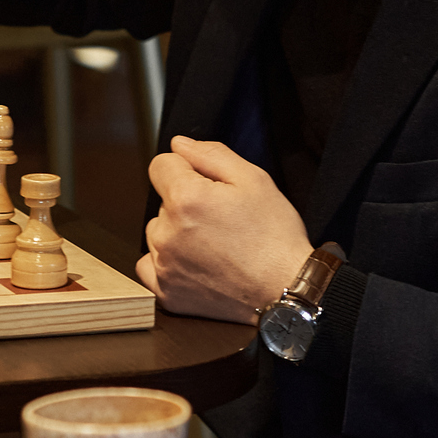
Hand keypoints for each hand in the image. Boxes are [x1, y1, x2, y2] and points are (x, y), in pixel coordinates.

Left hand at [137, 137, 310, 323]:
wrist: (287, 289)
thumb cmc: (275, 237)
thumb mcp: (254, 179)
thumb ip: (211, 154)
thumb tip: (179, 145)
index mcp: (186, 199)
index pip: (161, 165)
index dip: (187, 168)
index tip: (208, 184)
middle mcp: (167, 233)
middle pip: (162, 201)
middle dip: (186, 203)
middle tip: (222, 219)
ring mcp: (164, 265)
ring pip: (158, 232)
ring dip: (177, 233)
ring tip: (215, 244)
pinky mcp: (166, 292)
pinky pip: (149, 266)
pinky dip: (167, 262)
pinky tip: (196, 263)